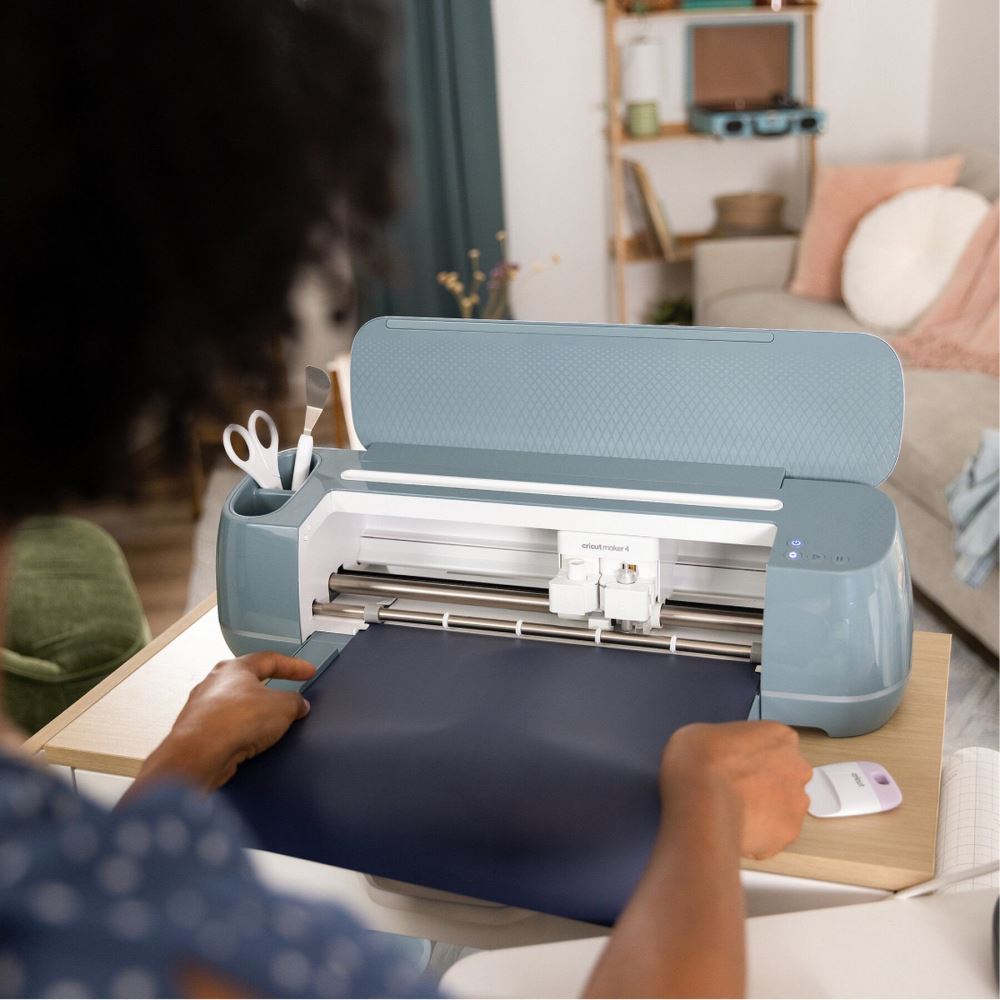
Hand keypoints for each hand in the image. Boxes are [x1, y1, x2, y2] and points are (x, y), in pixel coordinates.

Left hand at [131, 653, 315, 794]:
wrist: (200, 753)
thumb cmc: (236, 720)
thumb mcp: (283, 707)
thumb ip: (295, 702)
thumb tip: (298, 704)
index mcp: (234, 668)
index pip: (270, 660)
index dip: (293, 666)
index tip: (307, 671)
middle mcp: (214, 683)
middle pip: (249, 683)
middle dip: (271, 692)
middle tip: (287, 699)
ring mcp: (202, 708)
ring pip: (236, 707)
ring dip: (255, 715)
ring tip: (271, 727)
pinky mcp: (197, 733)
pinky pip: (226, 728)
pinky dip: (241, 733)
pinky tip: (251, 744)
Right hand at [660, 721, 811, 859]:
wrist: (700, 800)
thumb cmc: (700, 762)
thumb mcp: (702, 733)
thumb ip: (724, 744)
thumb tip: (717, 756)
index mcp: (779, 736)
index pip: (776, 744)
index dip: (754, 756)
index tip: (738, 764)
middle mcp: (796, 767)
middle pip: (786, 776)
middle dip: (765, 784)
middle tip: (735, 790)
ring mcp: (796, 801)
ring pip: (783, 808)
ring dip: (764, 811)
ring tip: (732, 813)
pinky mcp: (788, 833)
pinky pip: (774, 835)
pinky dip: (758, 836)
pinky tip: (734, 829)